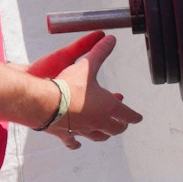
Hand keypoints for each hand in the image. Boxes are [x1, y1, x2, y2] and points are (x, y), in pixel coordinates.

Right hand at [29, 32, 138, 148]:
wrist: (44, 103)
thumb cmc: (68, 86)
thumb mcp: (87, 65)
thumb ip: (100, 52)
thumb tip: (112, 38)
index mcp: (109, 108)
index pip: (128, 115)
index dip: (134, 116)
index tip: (138, 118)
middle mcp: (98, 122)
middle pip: (115, 129)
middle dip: (120, 125)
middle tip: (121, 122)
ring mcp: (83, 131)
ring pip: (98, 136)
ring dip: (103, 133)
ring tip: (104, 131)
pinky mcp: (66, 135)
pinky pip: (73, 142)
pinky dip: (76, 143)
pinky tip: (77, 143)